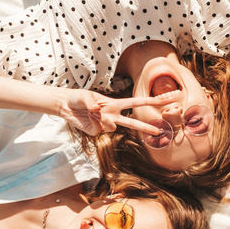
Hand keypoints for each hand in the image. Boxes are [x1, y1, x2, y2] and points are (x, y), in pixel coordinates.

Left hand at [57, 89, 174, 135]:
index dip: (150, 101)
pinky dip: (93, 123)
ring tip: (91, 112)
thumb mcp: (85, 96)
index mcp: (114, 103)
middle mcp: (112, 114)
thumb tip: (98, 111)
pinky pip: (100, 130)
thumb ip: (92, 103)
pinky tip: (87, 119)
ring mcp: (105, 124)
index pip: (136, 102)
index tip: (164, 99)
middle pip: (133, 122)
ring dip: (103, 118)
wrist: (65, 106)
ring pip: (113, 126)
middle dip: (146, 126)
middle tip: (159, 131)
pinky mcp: (97, 132)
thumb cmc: (77, 97)